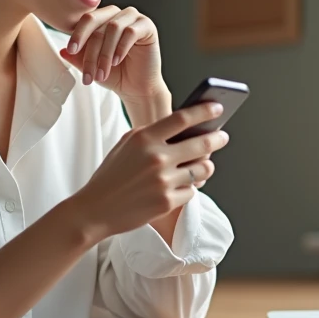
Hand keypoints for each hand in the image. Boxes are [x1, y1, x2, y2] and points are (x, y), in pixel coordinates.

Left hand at [59, 6, 164, 99]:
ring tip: (102, 73)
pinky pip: (130, 31)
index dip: (77, 34)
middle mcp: (117, 14)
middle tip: (87, 70)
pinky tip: (117, 61)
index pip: (86, 20)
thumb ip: (77, 57)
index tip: (70, 50)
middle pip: (97, 22)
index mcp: (103, 18)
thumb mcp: (91, 66)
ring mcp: (134, 17)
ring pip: (112, 28)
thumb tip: (62, 51)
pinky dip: (120, 48)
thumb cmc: (115, 74)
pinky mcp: (147, 26)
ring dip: (104, 54)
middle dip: (90, 48)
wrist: (137, 89)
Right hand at [64, 102, 229, 239]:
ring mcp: (163, 181)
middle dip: (217, 138)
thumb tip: (185, 128)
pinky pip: (191, 191)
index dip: (204, 111)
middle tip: (222, 136)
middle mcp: (156, 158)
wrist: (95, 209)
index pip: (182, 118)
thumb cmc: (112, 175)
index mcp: (144, 138)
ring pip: (202, 169)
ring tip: (204, 165)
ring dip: (206, 166)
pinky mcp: (167, 202)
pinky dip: (188, 188)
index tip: (217, 108)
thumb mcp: (126, 144)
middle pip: (201, 143)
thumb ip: (153, 134)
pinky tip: (180, 185)